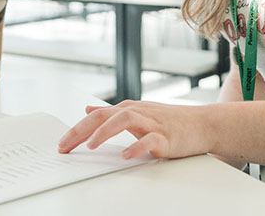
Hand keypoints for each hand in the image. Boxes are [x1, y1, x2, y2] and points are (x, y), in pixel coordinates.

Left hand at [57, 100, 209, 159]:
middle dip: (82, 130)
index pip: (95, 116)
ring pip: (124, 120)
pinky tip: (126, 155)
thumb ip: (111, 113)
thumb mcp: (137, 114)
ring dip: (106, 131)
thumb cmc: (169, 121)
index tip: (62, 144)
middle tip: (66, 145)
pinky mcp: (166, 137)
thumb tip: (88, 110)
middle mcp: (137, 113)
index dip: (76, 129)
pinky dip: (137, 146)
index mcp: (127, 109)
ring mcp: (151, 124)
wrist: (203, 124)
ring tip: (92, 145)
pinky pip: (149, 140)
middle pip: (104, 116)